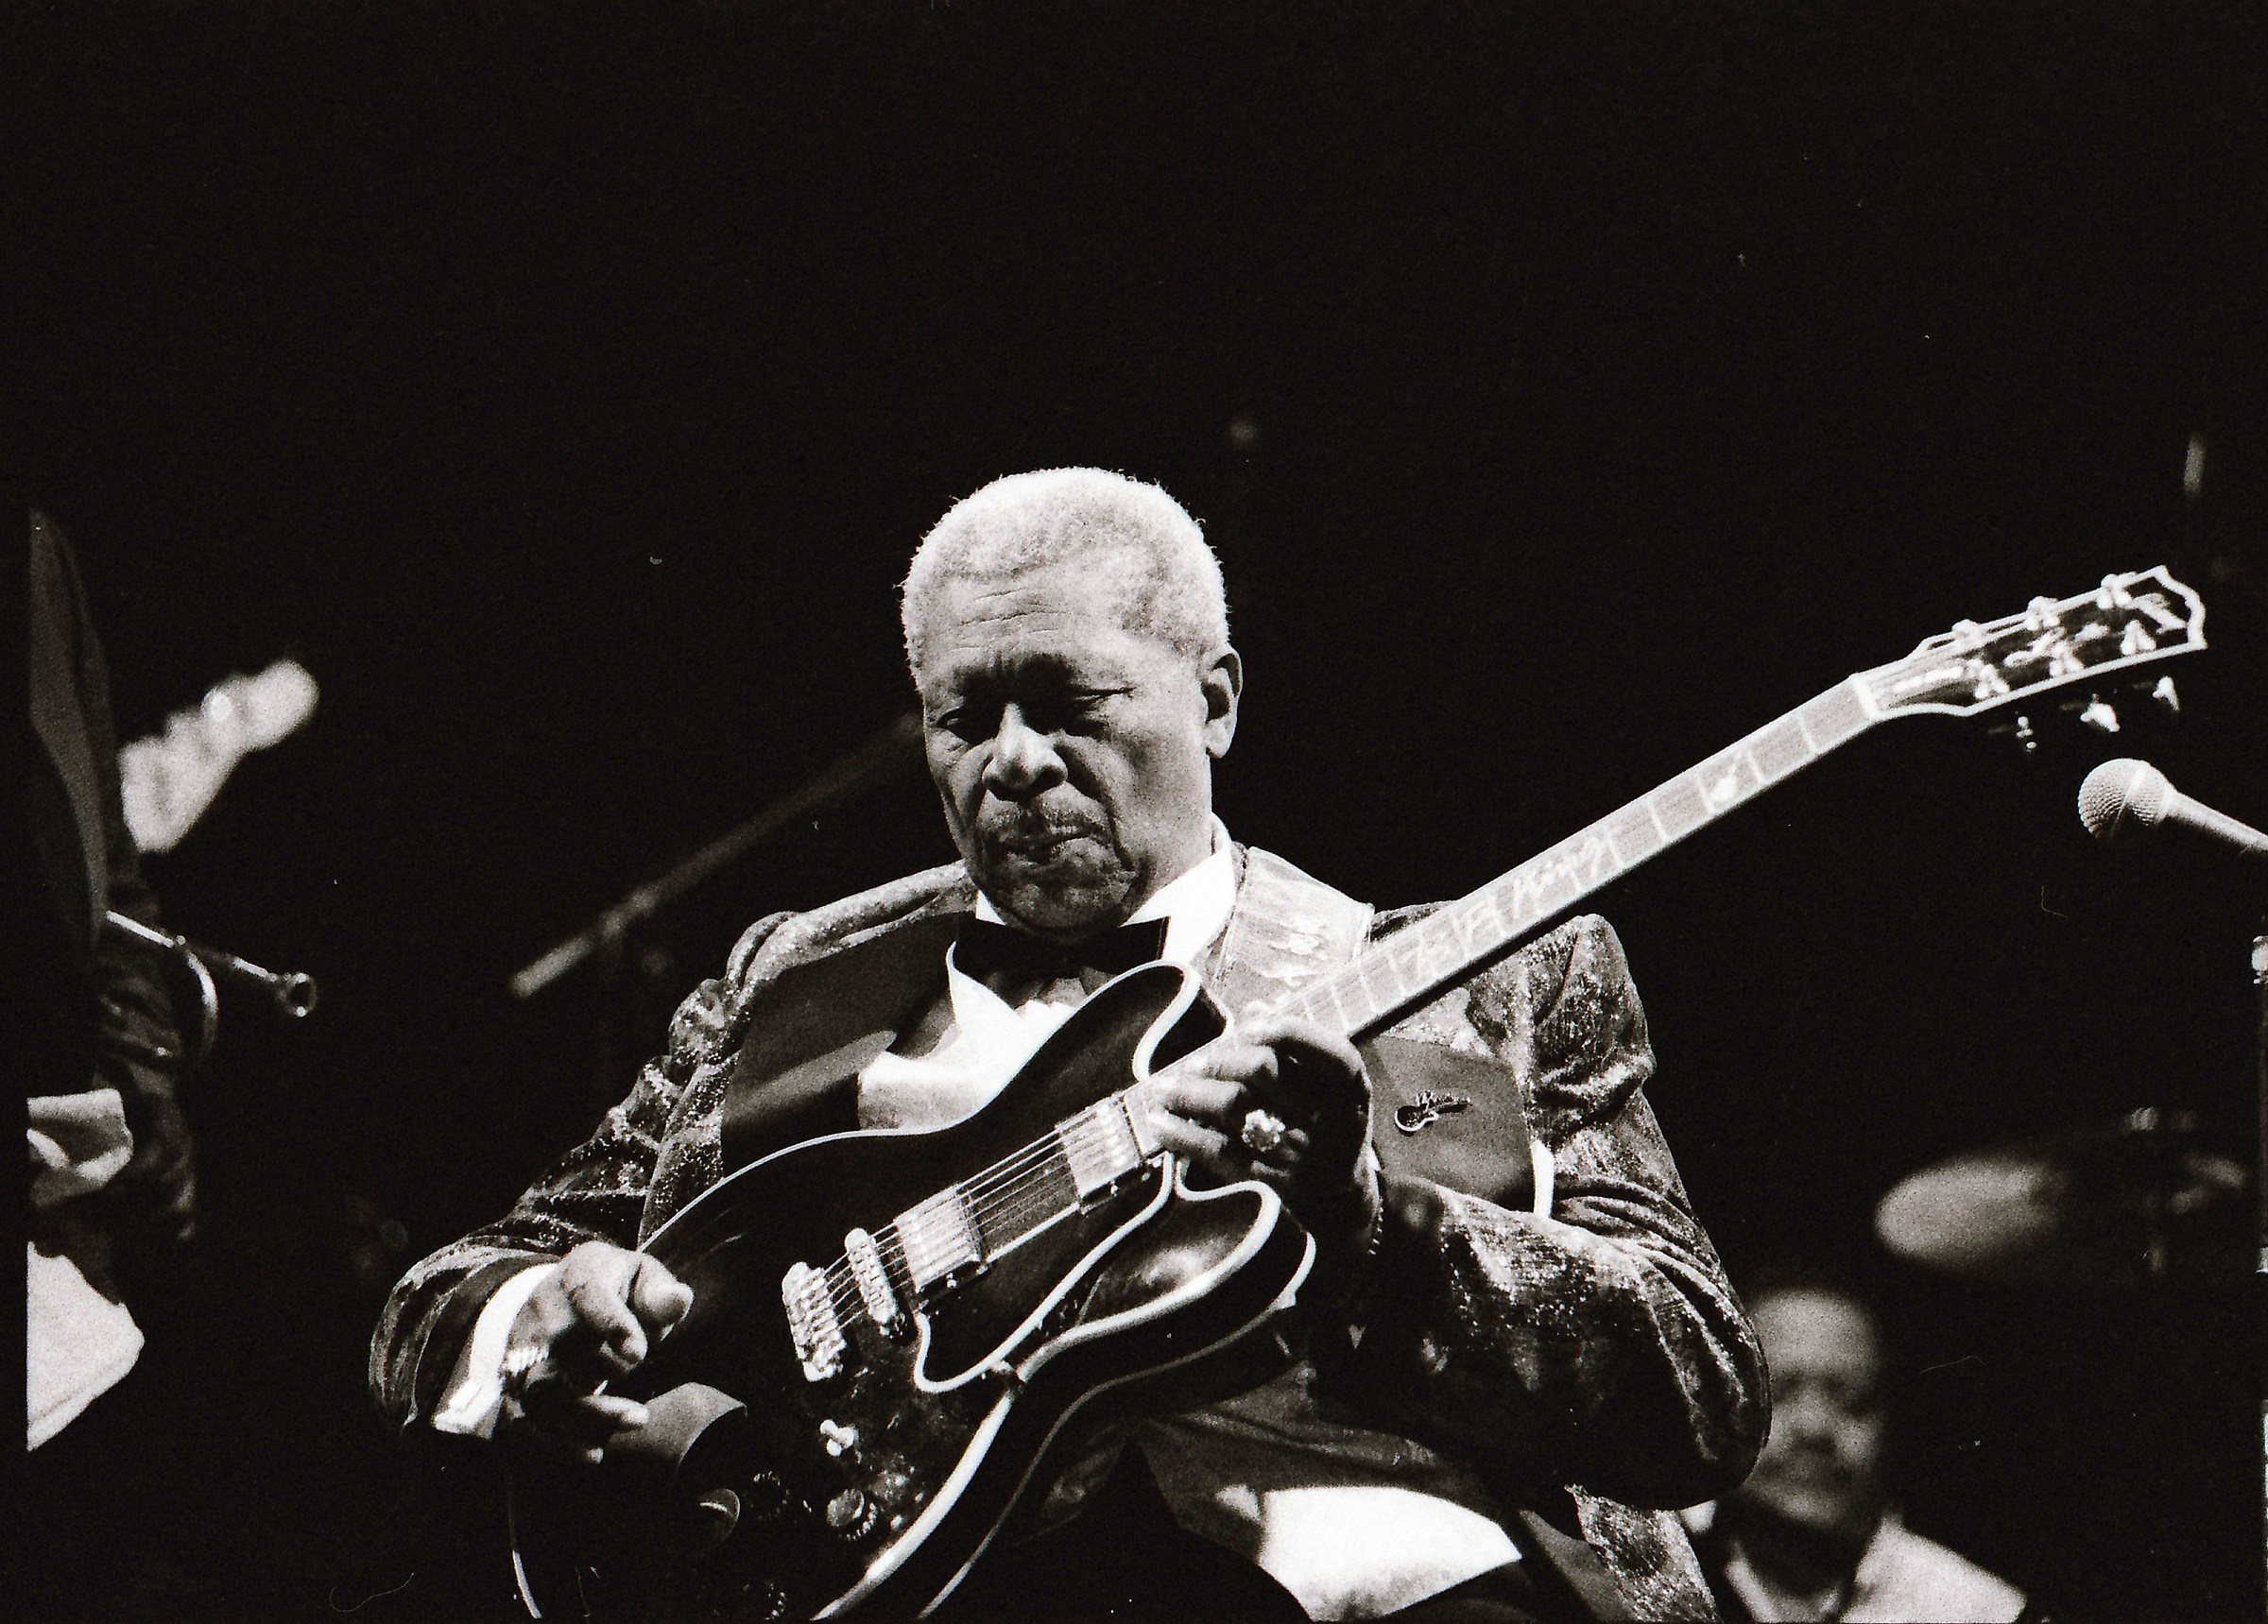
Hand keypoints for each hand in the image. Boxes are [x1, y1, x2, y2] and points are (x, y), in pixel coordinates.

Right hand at [500, 1241, 692, 1462]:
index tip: (639, 1354)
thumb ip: (659, 1293)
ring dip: (581, 1420)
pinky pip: (523, 1419)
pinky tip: (593, 1453)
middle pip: (557, 1351)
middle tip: (640, 1416)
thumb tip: (679, 1299)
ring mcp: (523, 1348)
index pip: (588, 1294)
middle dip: (596, 1388)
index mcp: (579, 1274)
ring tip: (628, 1428)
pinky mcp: (515, 1381)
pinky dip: (555, 1442)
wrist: (561, 1297)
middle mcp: (542, 1310)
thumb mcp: (642, 1278)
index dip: (611, 1324)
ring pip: (538, 1393)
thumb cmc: (616, 1289)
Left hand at [1144, 1013, 1381, 1264]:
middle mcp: (1326, 1115)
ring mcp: (1299, 1150)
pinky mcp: (1272, 1179)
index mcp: (1347, 1084)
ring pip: (1233, 1108)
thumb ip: (1295, 1047)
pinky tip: (1162, 1126)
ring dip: (1189, 1094)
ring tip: (1165, 1091)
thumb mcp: (1328, 1085)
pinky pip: (1220, 1152)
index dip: (1274, 1028)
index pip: (1310, 1042)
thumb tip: (1255, 1008)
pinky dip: (1184, 1136)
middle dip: (1217, 1060)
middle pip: (1261, 1070)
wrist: (1341, 1198)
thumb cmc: (1326, 1124)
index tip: (1245, 1029)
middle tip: (1192, 1065)